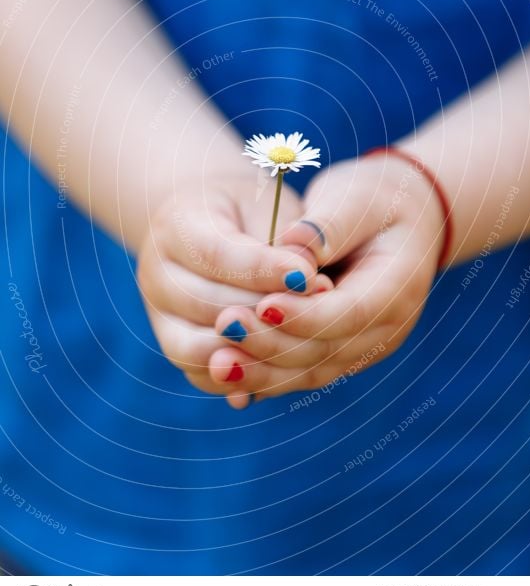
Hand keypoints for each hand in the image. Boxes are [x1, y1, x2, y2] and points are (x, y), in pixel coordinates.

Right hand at [137, 173, 329, 400]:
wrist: (208, 224)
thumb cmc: (247, 210)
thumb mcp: (265, 207)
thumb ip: (282, 240)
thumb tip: (309, 278)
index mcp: (176, 226)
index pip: (216, 255)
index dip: (264, 270)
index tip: (310, 277)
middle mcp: (155, 273)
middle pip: (207, 305)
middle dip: (265, 314)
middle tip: (318, 313)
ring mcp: (159, 315)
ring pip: (200, 349)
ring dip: (255, 351)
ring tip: (303, 343)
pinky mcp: (172, 345)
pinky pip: (202, 374)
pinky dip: (240, 378)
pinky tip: (281, 370)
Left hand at [206, 153, 444, 402]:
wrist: (401, 217)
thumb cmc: (376, 198)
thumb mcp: (359, 199)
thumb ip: (328, 224)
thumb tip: (291, 245)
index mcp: (398, 287)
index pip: (351, 312)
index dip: (304, 314)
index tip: (260, 304)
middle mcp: (386, 328)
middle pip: (326, 351)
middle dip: (272, 345)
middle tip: (225, 327)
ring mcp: (364, 346)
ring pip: (310, 371)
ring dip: (262, 372)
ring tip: (217, 362)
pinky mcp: (339, 351)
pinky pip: (300, 371)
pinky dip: (263, 375)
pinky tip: (225, 371)